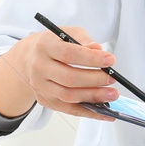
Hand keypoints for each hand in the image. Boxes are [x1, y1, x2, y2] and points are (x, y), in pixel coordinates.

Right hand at [0, 25, 118, 120]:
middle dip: (94, 80)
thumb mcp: (68, 33)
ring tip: (112, 94)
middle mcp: (39, 67)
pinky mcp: (45, 100)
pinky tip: (105, 112)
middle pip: (69, 78)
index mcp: (45, 46)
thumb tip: (98, 50)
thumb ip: (84, 40)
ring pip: (68, 96)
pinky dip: (89, 113)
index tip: (110, 60)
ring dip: (93, 97)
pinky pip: (69, 110)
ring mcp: (40, 87)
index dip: (91, 58)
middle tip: (112, 79)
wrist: (32, 58)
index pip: (69, 54)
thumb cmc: (55, 44)